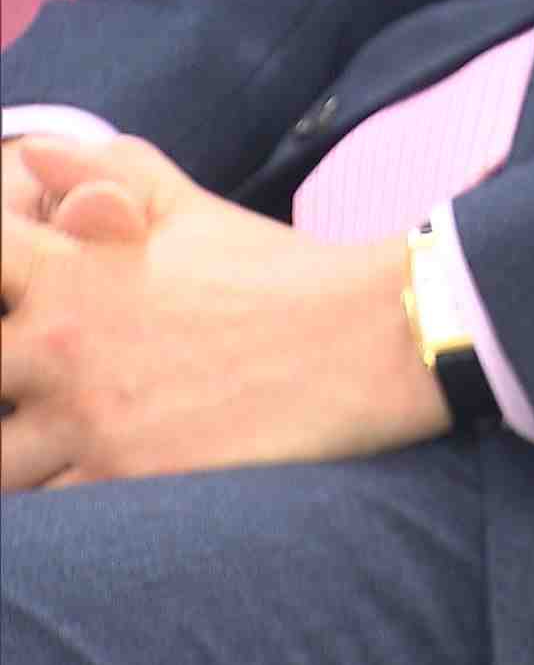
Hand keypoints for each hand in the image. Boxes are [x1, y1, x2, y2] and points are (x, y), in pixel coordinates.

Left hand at [0, 136, 448, 490]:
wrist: (366, 342)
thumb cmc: (283, 274)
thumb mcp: (192, 207)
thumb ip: (106, 170)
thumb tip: (33, 152)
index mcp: (66, 271)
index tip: (18, 309)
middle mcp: (61, 344)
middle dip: (1, 384)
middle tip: (31, 396)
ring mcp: (92, 418)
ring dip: (18, 454)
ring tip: (49, 448)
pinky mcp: (133, 478)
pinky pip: (52, 512)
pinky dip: (58, 500)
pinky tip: (86, 487)